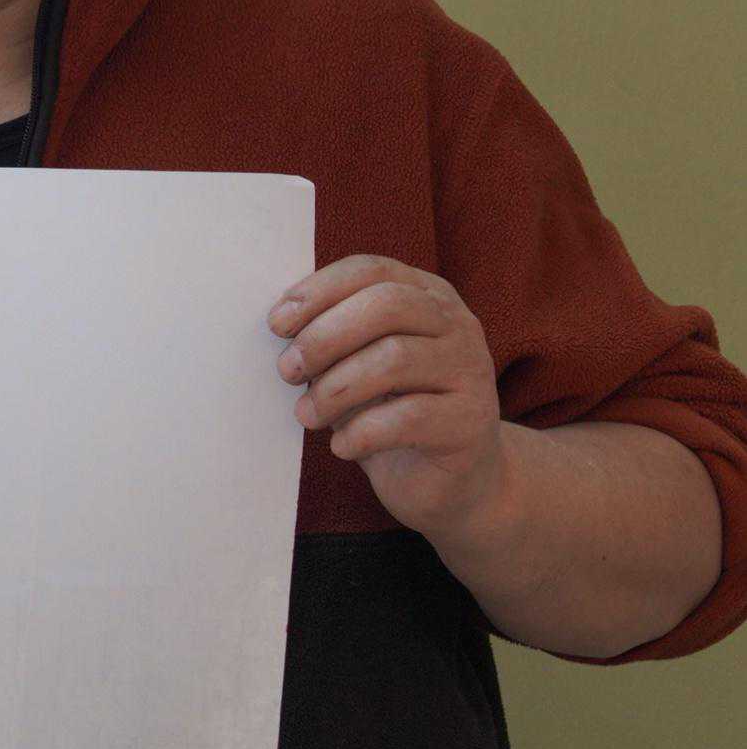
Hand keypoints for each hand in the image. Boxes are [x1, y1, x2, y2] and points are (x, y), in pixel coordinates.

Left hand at [271, 255, 508, 534]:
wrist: (451, 478)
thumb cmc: (387, 409)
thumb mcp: (355, 361)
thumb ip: (330, 334)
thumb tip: (281, 323)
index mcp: (426, 296)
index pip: (371, 270)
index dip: (318, 290)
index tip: (277, 324)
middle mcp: (457, 325)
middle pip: (386, 306)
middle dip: (324, 337)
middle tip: (289, 371)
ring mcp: (471, 371)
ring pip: (395, 359)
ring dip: (334, 389)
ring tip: (308, 414)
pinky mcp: (471, 422)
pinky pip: (407, 418)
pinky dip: (360, 433)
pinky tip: (341, 447)